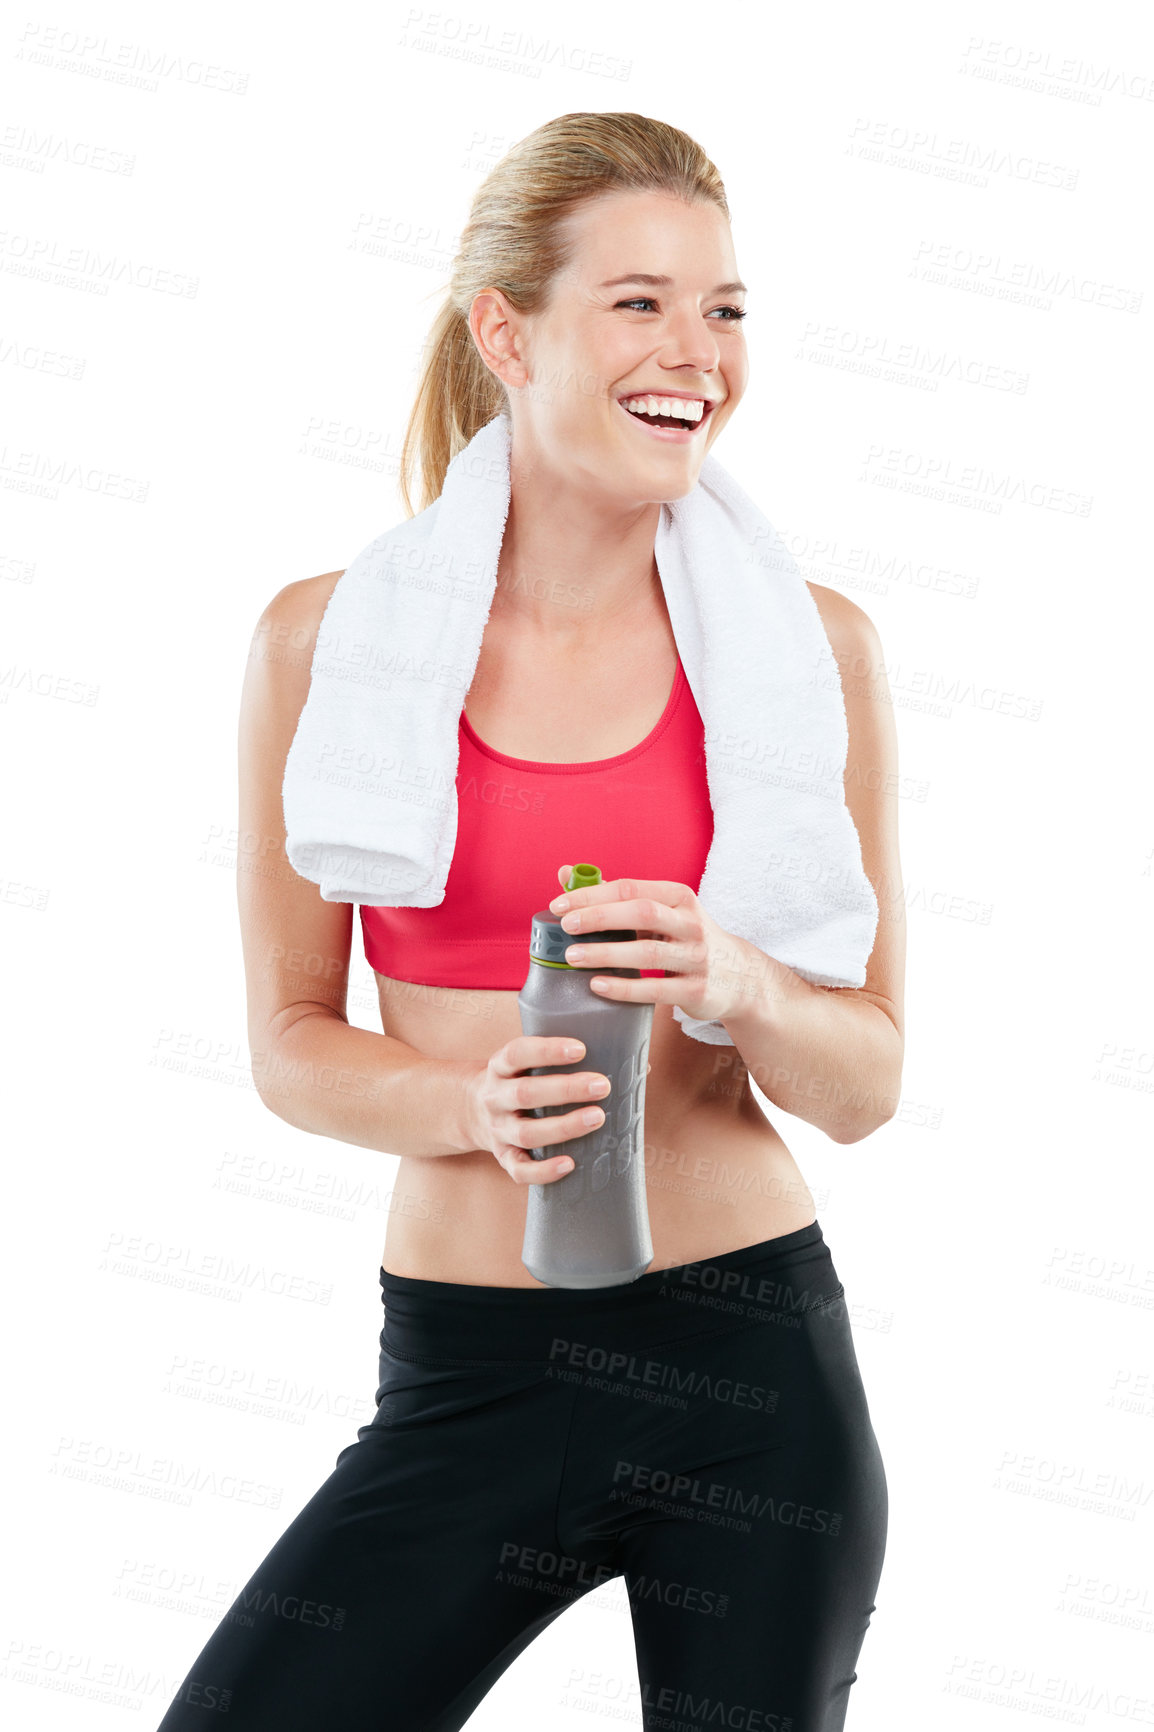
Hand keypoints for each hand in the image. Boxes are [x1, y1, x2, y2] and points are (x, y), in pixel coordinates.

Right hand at [464, 1033, 615, 1185]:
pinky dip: (543, 1171)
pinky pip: (520, 1170)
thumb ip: (557, 1059)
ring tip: (598, 1118)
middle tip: (602, 1086)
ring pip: (526, 1133)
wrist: (472, 1111)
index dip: (547, 1051)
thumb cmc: (517, 1081)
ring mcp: (497, 1130)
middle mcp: (494, 1098)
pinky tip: (570, 1164)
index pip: (517, 1054)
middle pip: (525, 1094)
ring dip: (564, 1126)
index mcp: (500, 1067)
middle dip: (566, 1090)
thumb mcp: (522, 1063)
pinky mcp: (503, 1157)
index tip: (580, 1049)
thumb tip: (622, 1058)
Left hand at [550, 864, 778, 1025]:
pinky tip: (598, 985)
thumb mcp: (660, 912)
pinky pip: (656, 989)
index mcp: (679, 897)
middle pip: (642, 913)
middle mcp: (691, 923)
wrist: (738, 977)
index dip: (593, 895)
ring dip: (606, 954)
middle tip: (566, 927)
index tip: (560, 905)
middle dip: (599, 917)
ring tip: (573, 957)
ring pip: (648, 952)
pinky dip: (624, 988)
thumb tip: (565, 874)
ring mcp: (697, 957)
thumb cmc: (685, 939)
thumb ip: (615, 896)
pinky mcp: (697, 990)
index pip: (631, 888)